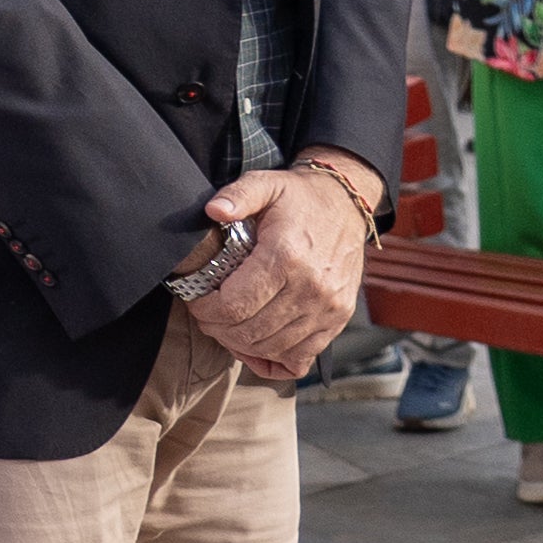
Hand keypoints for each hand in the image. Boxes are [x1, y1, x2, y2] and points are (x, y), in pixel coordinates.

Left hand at [183, 160, 371, 384]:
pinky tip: (257, 345)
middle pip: (250, 332)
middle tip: (207, 316)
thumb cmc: (300, 198)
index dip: (206, 311)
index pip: (234, 305)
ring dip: (242, 345)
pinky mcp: (338, 319)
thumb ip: (237, 195)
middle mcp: (312, 288)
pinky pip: (301, 358)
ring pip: (272, 348)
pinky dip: (274, 359)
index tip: (196, 303)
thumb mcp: (265, 183)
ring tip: (227, 327)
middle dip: (218, 329)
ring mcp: (328, 308)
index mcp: (287, 257)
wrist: (347, 204)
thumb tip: (214, 211)